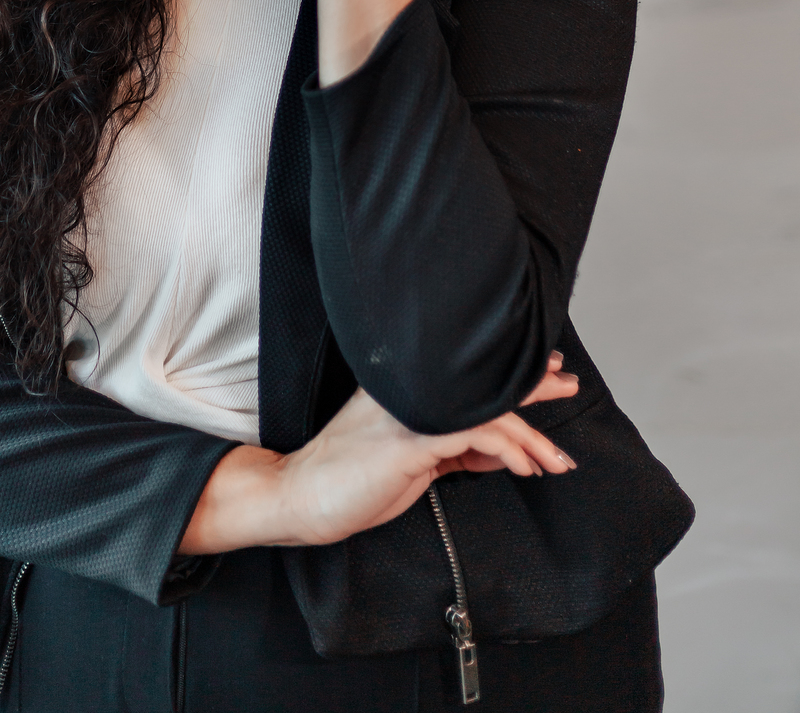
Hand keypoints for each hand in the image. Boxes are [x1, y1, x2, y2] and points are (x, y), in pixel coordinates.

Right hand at [178, 359, 577, 554]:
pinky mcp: (409, 440)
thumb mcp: (415, 463)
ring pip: (487, 410)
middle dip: (532, 382)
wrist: (300, 495)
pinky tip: (525, 466)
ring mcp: (408, 413)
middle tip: (568, 383)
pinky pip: (475, 436)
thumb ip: (454, 450)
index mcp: (405, 390)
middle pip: (482, 380)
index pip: (468, 376)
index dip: (510, 372)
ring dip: (532, 435)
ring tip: (558, 458)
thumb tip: (500, 452)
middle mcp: (408, 391)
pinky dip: (509, 450)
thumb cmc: (350, 481)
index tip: (546, 372)